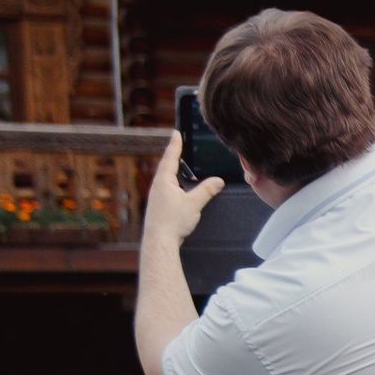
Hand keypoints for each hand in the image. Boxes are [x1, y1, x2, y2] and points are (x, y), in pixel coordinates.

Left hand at [143, 132, 223, 247]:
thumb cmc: (171, 222)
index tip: (176, 133)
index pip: (170, 157)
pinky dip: (175, 185)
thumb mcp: (194, 204)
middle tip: (179, 146)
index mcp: (164, 181)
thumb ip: (206, 190)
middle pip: (167, 166)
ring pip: (167, 179)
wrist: (159, 241)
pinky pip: (168, 190)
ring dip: (175, 172)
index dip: (175, 144)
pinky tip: (181, 191)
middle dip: (174, 156)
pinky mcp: (159, 206)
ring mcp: (157, 196)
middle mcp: (157, 186)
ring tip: (182, 167)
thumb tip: (217, 181)